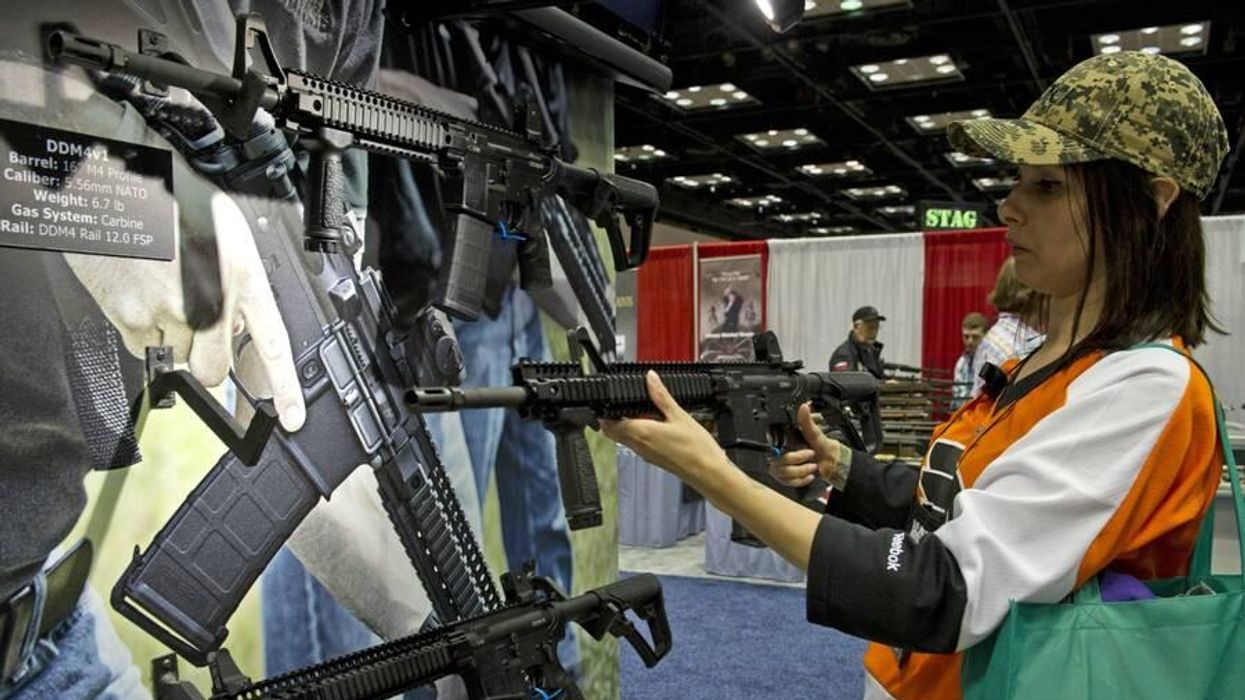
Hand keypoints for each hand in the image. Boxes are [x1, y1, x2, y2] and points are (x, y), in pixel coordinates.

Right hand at [65, 177, 304, 431]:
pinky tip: (139, 294)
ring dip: (170, 338)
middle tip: (193, 325)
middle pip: (213, 371)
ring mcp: (168, 315)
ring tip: (160, 292)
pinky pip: (140, 349)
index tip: (291, 418)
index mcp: (242, 276)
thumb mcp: (223, 236)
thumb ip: (235, 287)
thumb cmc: (168, 200)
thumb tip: (233, 328)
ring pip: (175, 360)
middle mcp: (210, 302)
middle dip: (206, 357)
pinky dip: (139, 330)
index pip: (272, 344)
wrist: (112, 180)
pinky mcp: (128, 319)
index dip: (284, 388)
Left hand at [599, 371, 725, 480]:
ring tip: (639, 412)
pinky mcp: (653, 459)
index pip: (609, 423)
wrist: (708, 473)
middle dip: (612, 418)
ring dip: (624, 426)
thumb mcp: (679, 415)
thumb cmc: (696, 449)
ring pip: (623, 439)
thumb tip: (650, 379)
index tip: (611, 400)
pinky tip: (653, 426)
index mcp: (641, 432)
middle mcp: (638, 446)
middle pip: (612, 432)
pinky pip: (636, 445)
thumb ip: (661, 395)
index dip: (606, 410)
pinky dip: (636, 434)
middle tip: (621, 404)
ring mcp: (645, 454)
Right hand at [768, 404, 844, 488]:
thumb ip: (806, 420)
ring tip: (811, 466)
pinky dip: (800, 480)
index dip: (787, 454)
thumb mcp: (814, 431)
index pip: (772, 450)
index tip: (801, 451)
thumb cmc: (820, 446)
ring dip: (801, 471)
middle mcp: (779, 454)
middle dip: (798, 461)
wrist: (829, 461)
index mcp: (782, 442)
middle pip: (778, 464)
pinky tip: (807, 475)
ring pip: (783, 474)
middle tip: (810, 455)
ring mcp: (781, 467)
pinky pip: (787, 483)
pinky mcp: (785, 478)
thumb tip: (803, 407)